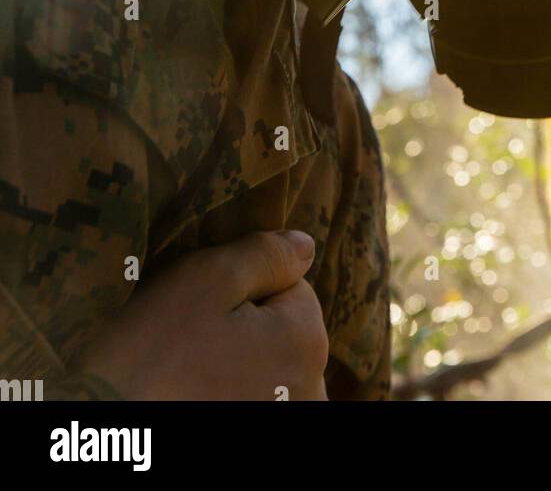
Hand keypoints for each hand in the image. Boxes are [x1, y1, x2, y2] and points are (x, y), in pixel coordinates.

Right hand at [78, 230, 328, 400]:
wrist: (102, 417)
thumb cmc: (153, 352)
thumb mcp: (207, 279)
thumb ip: (265, 255)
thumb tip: (305, 245)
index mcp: (306, 339)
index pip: (293, 289)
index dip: (246, 288)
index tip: (204, 308)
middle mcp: (311, 390)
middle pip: (283, 333)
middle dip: (245, 329)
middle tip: (189, 342)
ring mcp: (287, 420)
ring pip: (269, 371)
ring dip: (236, 368)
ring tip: (187, 375)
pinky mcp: (258, 441)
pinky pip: (255, 399)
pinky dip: (228, 395)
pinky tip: (193, 397)